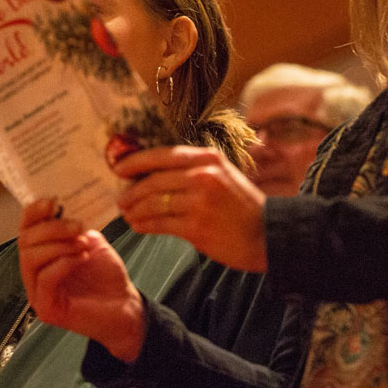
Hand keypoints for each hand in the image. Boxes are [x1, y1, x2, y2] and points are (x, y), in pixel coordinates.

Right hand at [18, 200, 145, 361]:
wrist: (125, 306)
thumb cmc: (106, 275)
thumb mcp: (90, 241)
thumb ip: (75, 226)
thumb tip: (66, 204)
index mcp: (40, 254)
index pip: (25, 229)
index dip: (33, 212)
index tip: (53, 201)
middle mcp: (33, 273)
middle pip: (25, 242)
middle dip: (51, 228)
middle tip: (78, 225)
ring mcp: (37, 293)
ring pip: (31, 259)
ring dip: (59, 245)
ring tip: (82, 243)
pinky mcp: (46, 310)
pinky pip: (45, 279)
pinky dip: (63, 263)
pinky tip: (82, 257)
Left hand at [114, 146, 267, 271]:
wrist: (268, 234)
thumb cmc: (242, 205)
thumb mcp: (223, 174)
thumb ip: (193, 170)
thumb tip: (153, 174)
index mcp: (208, 158)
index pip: (162, 154)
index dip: (136, 161)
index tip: (118, 168)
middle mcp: (203, 176)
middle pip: (153, 181)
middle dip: (131, 191)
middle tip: (121, 199)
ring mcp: (199, 202)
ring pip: (153, 203)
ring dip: (135, 210)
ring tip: (128, 215)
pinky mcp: (196, 228)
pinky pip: (160, 224)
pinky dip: (145, 225)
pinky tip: (140, 226)